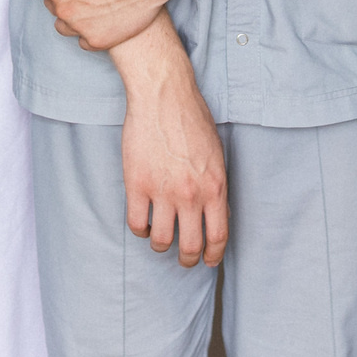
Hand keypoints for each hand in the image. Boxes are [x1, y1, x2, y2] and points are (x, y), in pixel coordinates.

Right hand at [116, 22, 226, 266]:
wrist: (163, 95)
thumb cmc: (192, 119)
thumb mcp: (217, 154)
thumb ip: (218, 186)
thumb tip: (220, 214)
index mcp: (215, 187)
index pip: (218, 237)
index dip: (214, 256)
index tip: (209, 261)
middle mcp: (190, 194)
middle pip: (189, 247)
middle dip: (187, 259)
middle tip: (184, 259)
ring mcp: (162, 191)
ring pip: (161, 240)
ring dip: (161, 244)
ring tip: (160, 237)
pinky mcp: (136, 184)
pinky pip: (136, 223)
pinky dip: (140, 229)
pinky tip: (143, 221)